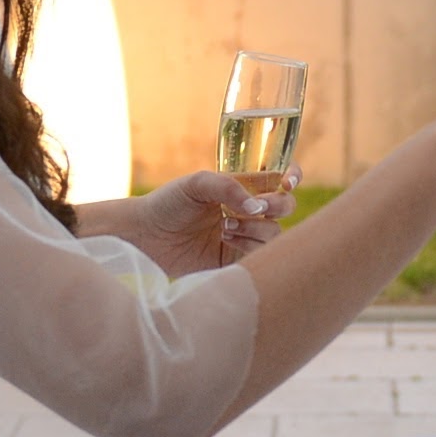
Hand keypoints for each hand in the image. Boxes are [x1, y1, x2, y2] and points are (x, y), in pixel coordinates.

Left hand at [119, 169, 297, 276]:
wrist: (145, 236)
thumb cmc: (167, 203)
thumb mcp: (196, 184)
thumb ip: (228, 187)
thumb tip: (258, 208)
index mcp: (242, 185)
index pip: (279, 177)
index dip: (291, 176)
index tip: (287, 183)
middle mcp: (248, 209)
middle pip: (286, 206)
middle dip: (276, 206)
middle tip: (254, 209)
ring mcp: (245, 235)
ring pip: (276, 233)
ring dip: (257, 228)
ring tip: (226, 226)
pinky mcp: (237, 260)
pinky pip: (260, 255)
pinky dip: (249, 246)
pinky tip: (225, 239)